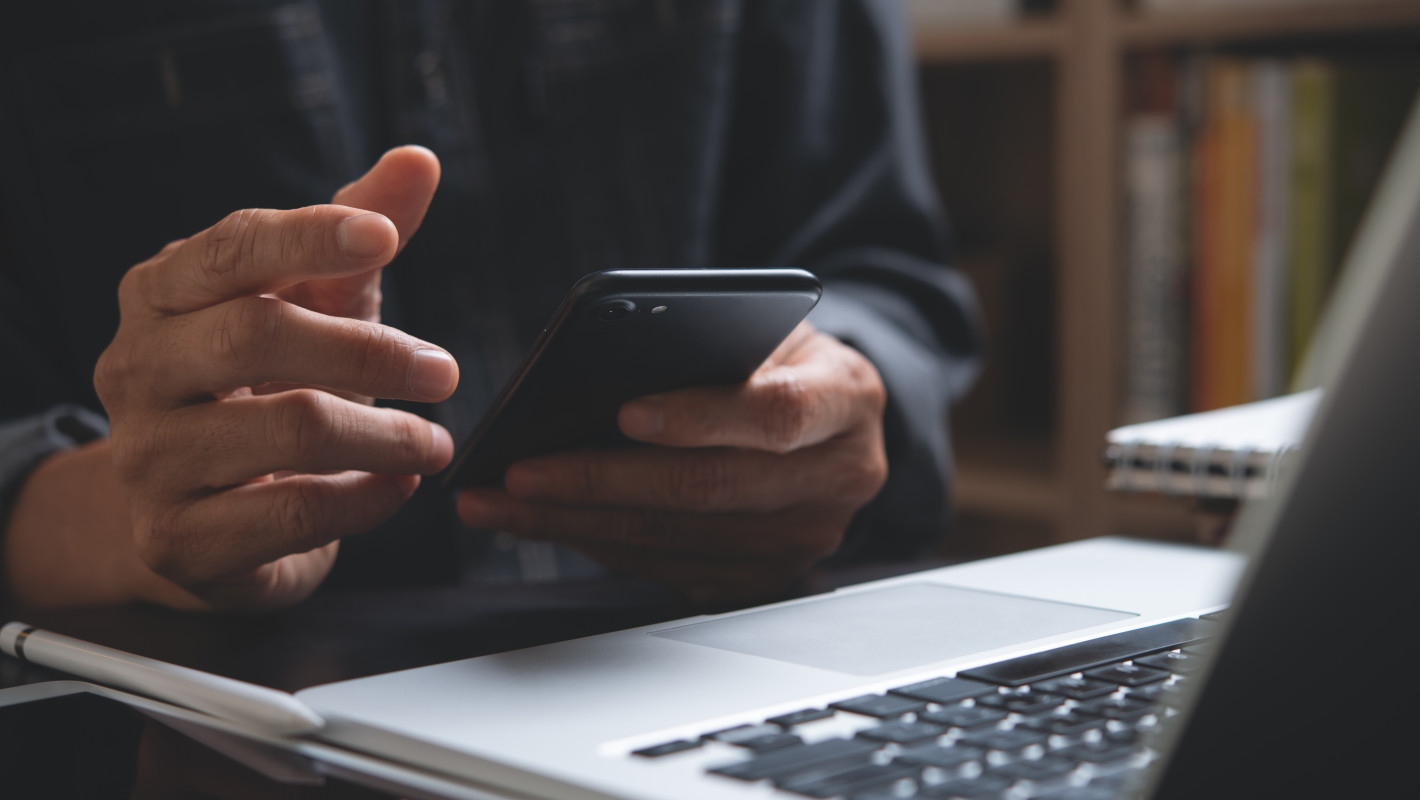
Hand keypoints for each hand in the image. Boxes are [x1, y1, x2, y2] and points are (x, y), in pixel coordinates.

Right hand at [4, 147, 456, 610]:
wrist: (191, 522)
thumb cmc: (262, 392)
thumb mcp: (310, 308)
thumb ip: (354, 239)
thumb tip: (418, 160)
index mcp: (163, 295)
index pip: (232, 249)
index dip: (309, 235)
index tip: (385, 236)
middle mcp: (138, 368)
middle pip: (258, 335)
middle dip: (371, 351)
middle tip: (446, 372)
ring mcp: (148, 458)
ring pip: (289, 429)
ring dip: (387, 435)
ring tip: (436, 444)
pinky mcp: (176, 539)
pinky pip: (293, 512)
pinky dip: (368, 498)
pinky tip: (399, 488)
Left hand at [456, 322, 887, 606]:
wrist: (829, 418)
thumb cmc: (779, 357)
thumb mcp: (765, 326)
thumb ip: (711, 341)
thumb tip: (600, 366)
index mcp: (847, 400)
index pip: (776, 415)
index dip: (700, 417)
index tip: (623, 413)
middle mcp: (839, 480)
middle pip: (711, 490)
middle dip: (602, 482)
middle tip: (519, 472)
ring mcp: (803, 540)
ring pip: (677, 539)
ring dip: (577, 523)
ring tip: (498, 501)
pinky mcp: (763, 578)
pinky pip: (667, 568)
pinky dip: (598, 544)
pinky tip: (543, 523)